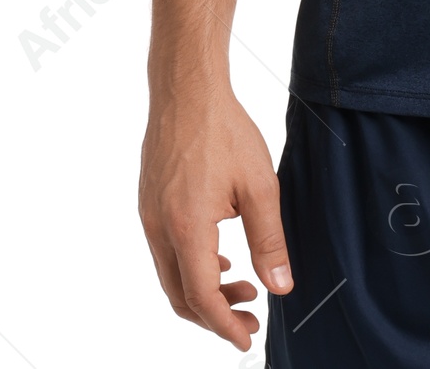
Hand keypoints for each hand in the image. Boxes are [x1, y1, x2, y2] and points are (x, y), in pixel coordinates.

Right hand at [139, 85, 292, 350]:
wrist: (186, 89)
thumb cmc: (224, 131)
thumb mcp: (259, 186)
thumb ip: (269, 240)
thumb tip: (280, 287)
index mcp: (187, 229)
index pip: (202, 298)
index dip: (225, 326)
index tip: (248, 339)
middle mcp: (160, 230)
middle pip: (181, 296)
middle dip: (215, 317)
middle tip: (251, 319)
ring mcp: (150, 217)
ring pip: (171, 276)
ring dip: (204, 292)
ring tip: (243, 289)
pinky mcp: (149, 204)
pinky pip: (166, 253)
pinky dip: (192, 268)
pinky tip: (221, 258)